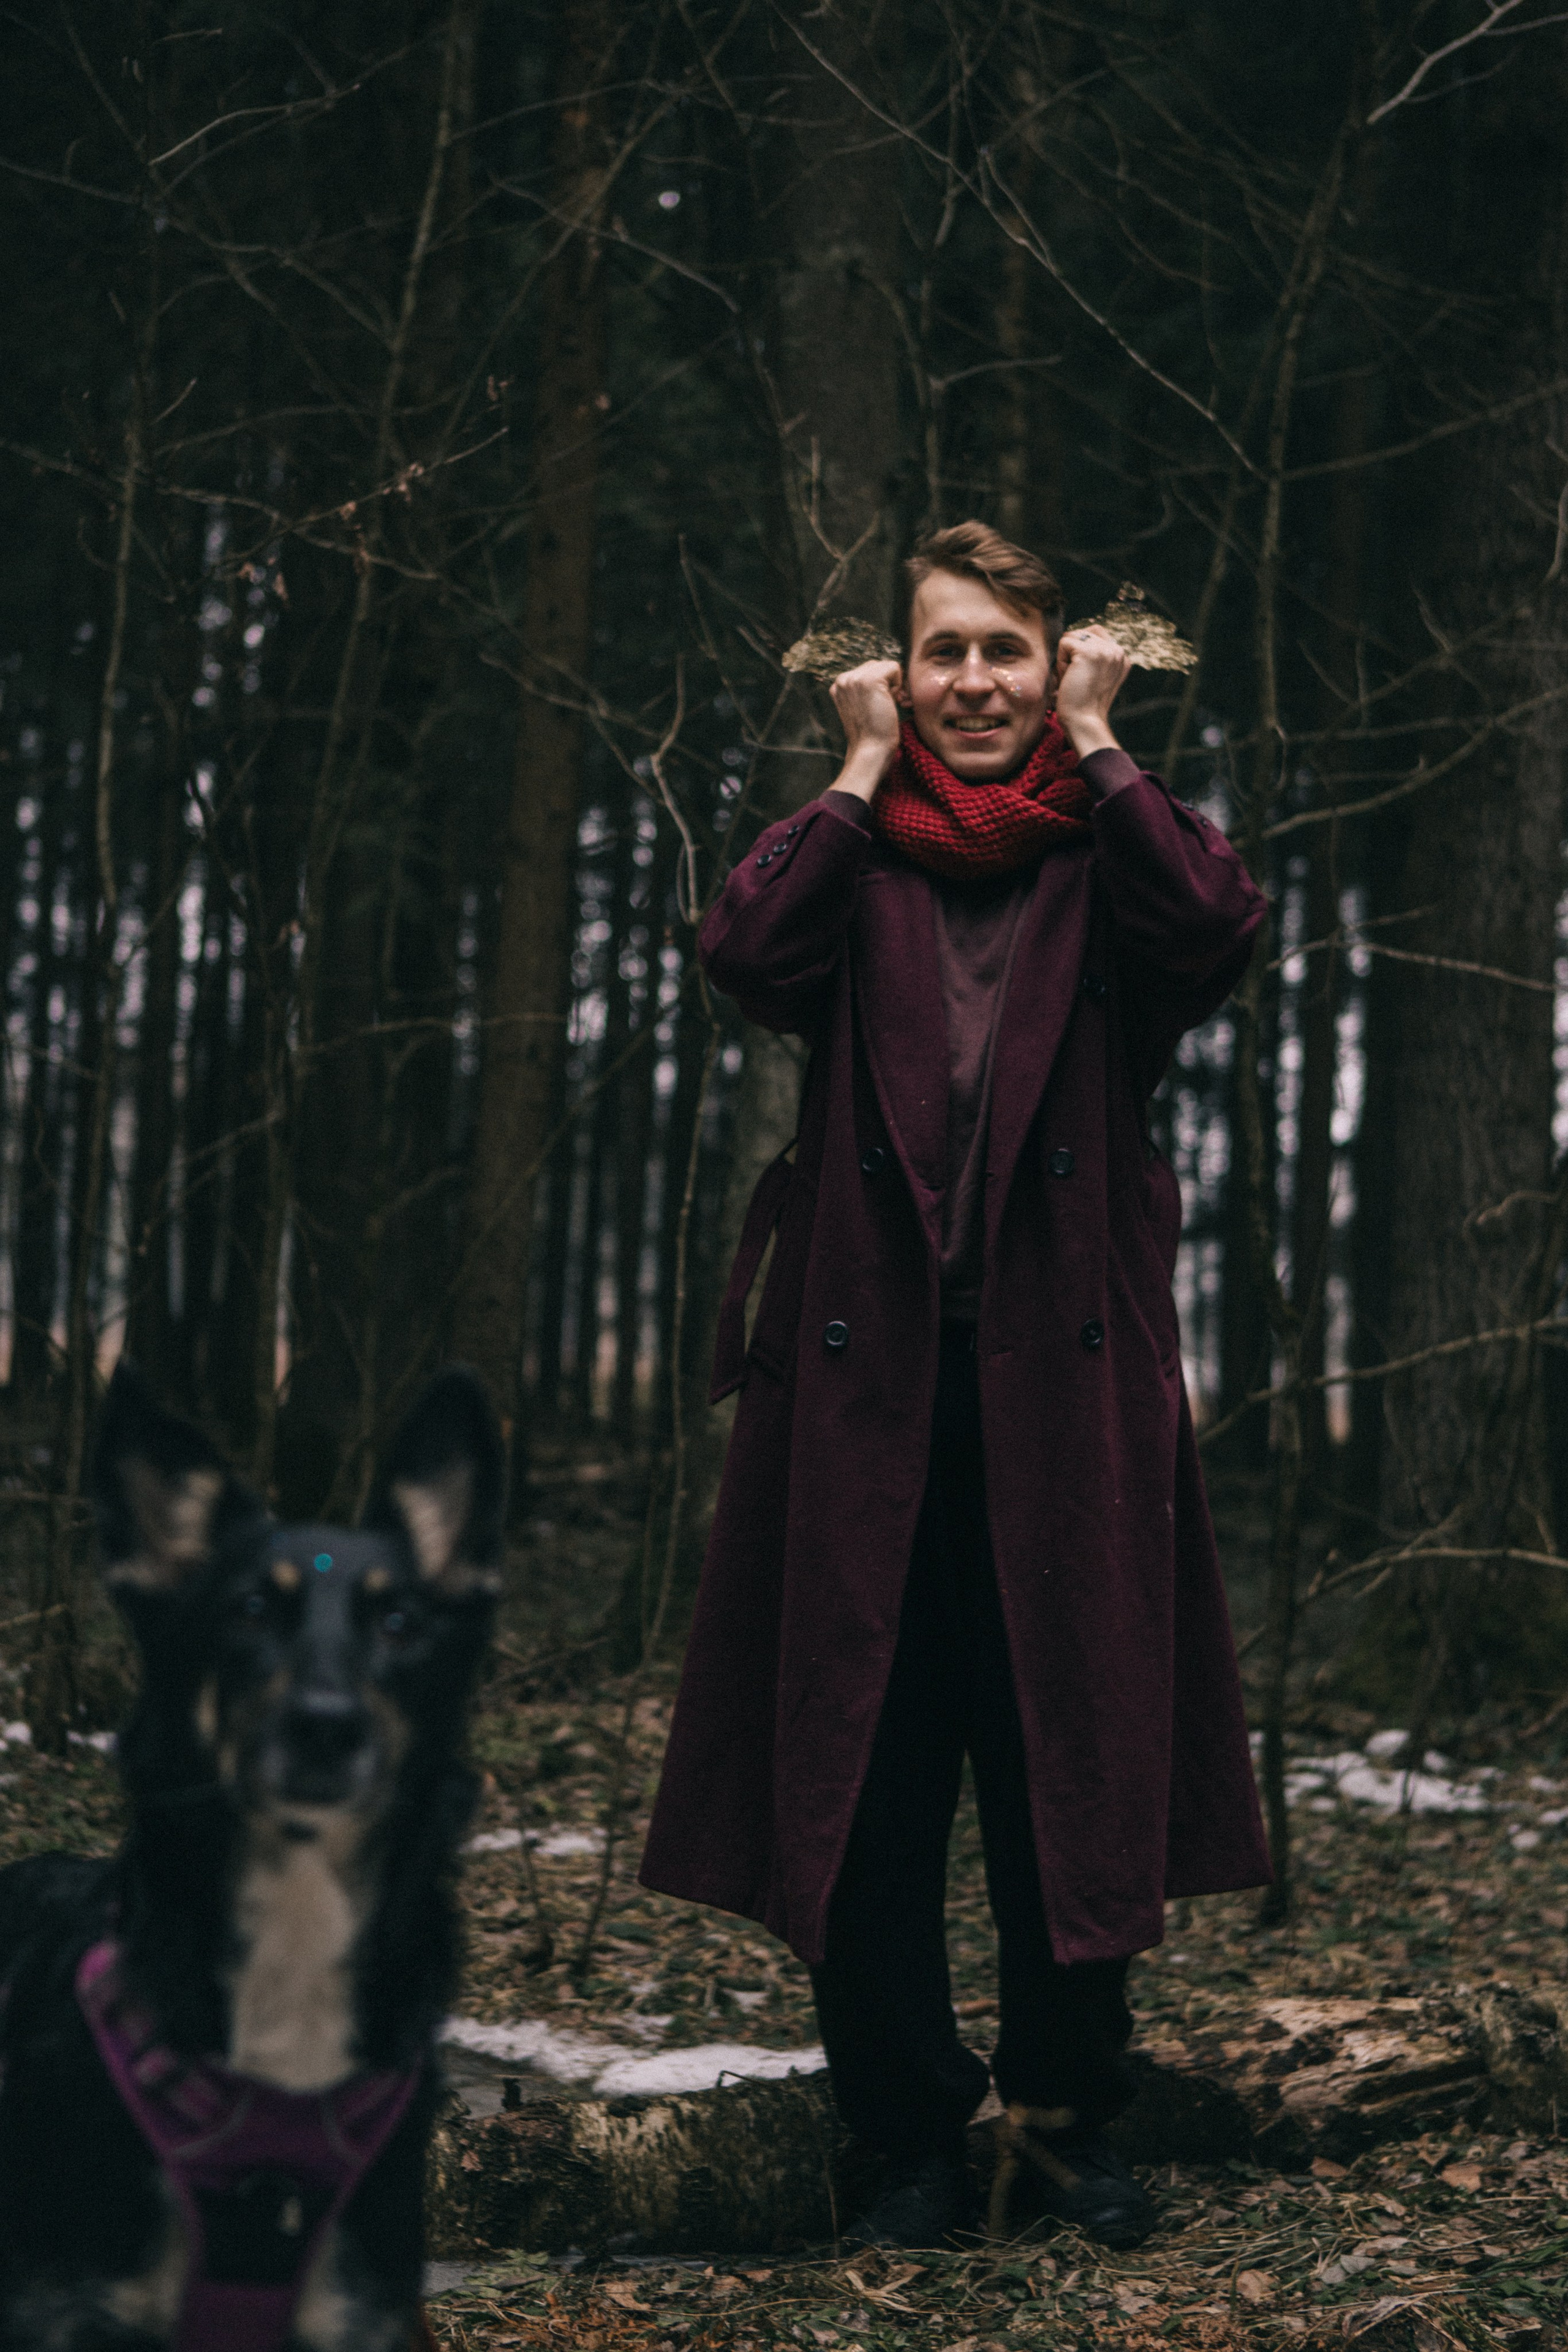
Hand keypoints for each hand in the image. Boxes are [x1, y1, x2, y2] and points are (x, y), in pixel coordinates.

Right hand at [828, 659, 903, 802]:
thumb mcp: (862, 706)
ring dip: (893, 685)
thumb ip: (865, 689)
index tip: (878, 707)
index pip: (867, 670)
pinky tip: (890, 703)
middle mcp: (843, 679)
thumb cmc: (872, 735)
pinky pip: (894, 667)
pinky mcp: (869, 680)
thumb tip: (887, 671)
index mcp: (838, 685)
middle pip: (877, 665)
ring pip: (886, 666)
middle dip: (887, 683)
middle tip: (884, 707)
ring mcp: (854, 678)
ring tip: (885, 706)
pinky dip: (898, 685)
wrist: (870, 751)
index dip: (880, 687)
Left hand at [1052, 627, 1130, 756]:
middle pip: (1082, 633)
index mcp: (1122, 657)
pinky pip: (1064, 643)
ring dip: (1066, 658)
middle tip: (1078, 680)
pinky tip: (1069, 679)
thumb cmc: (1083, 704)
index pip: (1096, 633)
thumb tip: (1072, 635)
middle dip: (1073, 655)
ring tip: (1074, 679)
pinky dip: (1061, 662)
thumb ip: (1094, 656)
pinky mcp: (1089, 652)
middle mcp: (1118, 651)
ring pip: (1072, 637)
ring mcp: (1106, 650)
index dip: (1080, 651)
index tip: (1084, 676)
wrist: (1084, 722)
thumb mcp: (1095, 675)